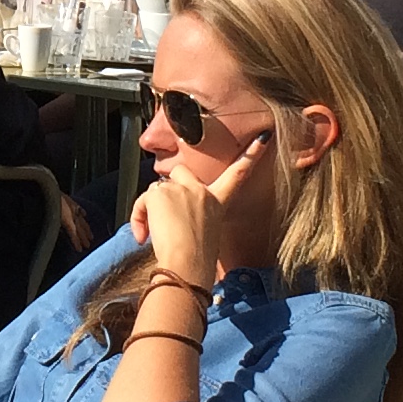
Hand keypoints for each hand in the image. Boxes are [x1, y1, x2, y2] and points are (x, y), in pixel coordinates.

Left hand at [127, 130, 269, 289]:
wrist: (186, 264)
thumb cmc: (196, 259)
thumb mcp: (206, 233)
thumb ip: (196, 216)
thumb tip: (174, 216)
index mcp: (218, 202)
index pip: (238, 174)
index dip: (252, 154)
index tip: (263, 136)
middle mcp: (202, 192)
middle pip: (182, 171)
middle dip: (172, 186)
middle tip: (168, 213)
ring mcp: (181, 190)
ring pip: (158, 188)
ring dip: (152, 208)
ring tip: (155, 232)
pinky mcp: (161, 193)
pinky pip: (143, 200)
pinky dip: (139, 216)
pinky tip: (143, 235)